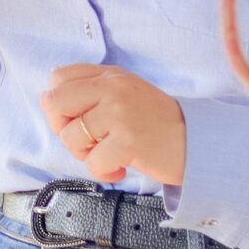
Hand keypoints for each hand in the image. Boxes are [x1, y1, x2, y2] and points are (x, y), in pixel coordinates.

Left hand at [43, 66, 186, 186]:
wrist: (200, 143)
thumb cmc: (156, 123)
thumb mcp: (126, 93)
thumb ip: (91, 91)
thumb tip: (47, 100)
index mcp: (111, 75)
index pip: (58, 78)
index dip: (58, 103)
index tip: (76, 118)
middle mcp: (113, 89)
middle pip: (55, 103)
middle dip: (63, 129)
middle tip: (87, 141)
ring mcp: (120, 115)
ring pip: (71, 138)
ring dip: (86, 155)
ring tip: (110, 154)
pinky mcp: (129, 143)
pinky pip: (93, 163)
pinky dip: (104, 172)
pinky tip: (121, 168)